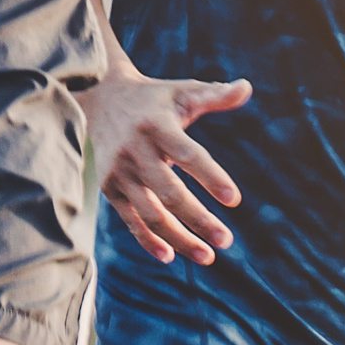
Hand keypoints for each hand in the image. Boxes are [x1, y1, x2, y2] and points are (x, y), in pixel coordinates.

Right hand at [81, 72, 253, 265]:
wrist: (98, 99)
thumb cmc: (153, 100)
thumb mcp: (181, 92)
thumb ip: (215, 95)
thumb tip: (246, 88)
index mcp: (158, 126)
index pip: (188, 155)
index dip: (211, 177)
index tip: (234, 200)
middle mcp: (136, 151)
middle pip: (170, 193)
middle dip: (199, 219)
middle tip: (227, 240)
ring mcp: (120, 172)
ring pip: (151, 214)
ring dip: (179, 239)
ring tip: (208, 256)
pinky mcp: (110, 189)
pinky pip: (130, 221)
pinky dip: (148, 241)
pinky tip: (170, 256)